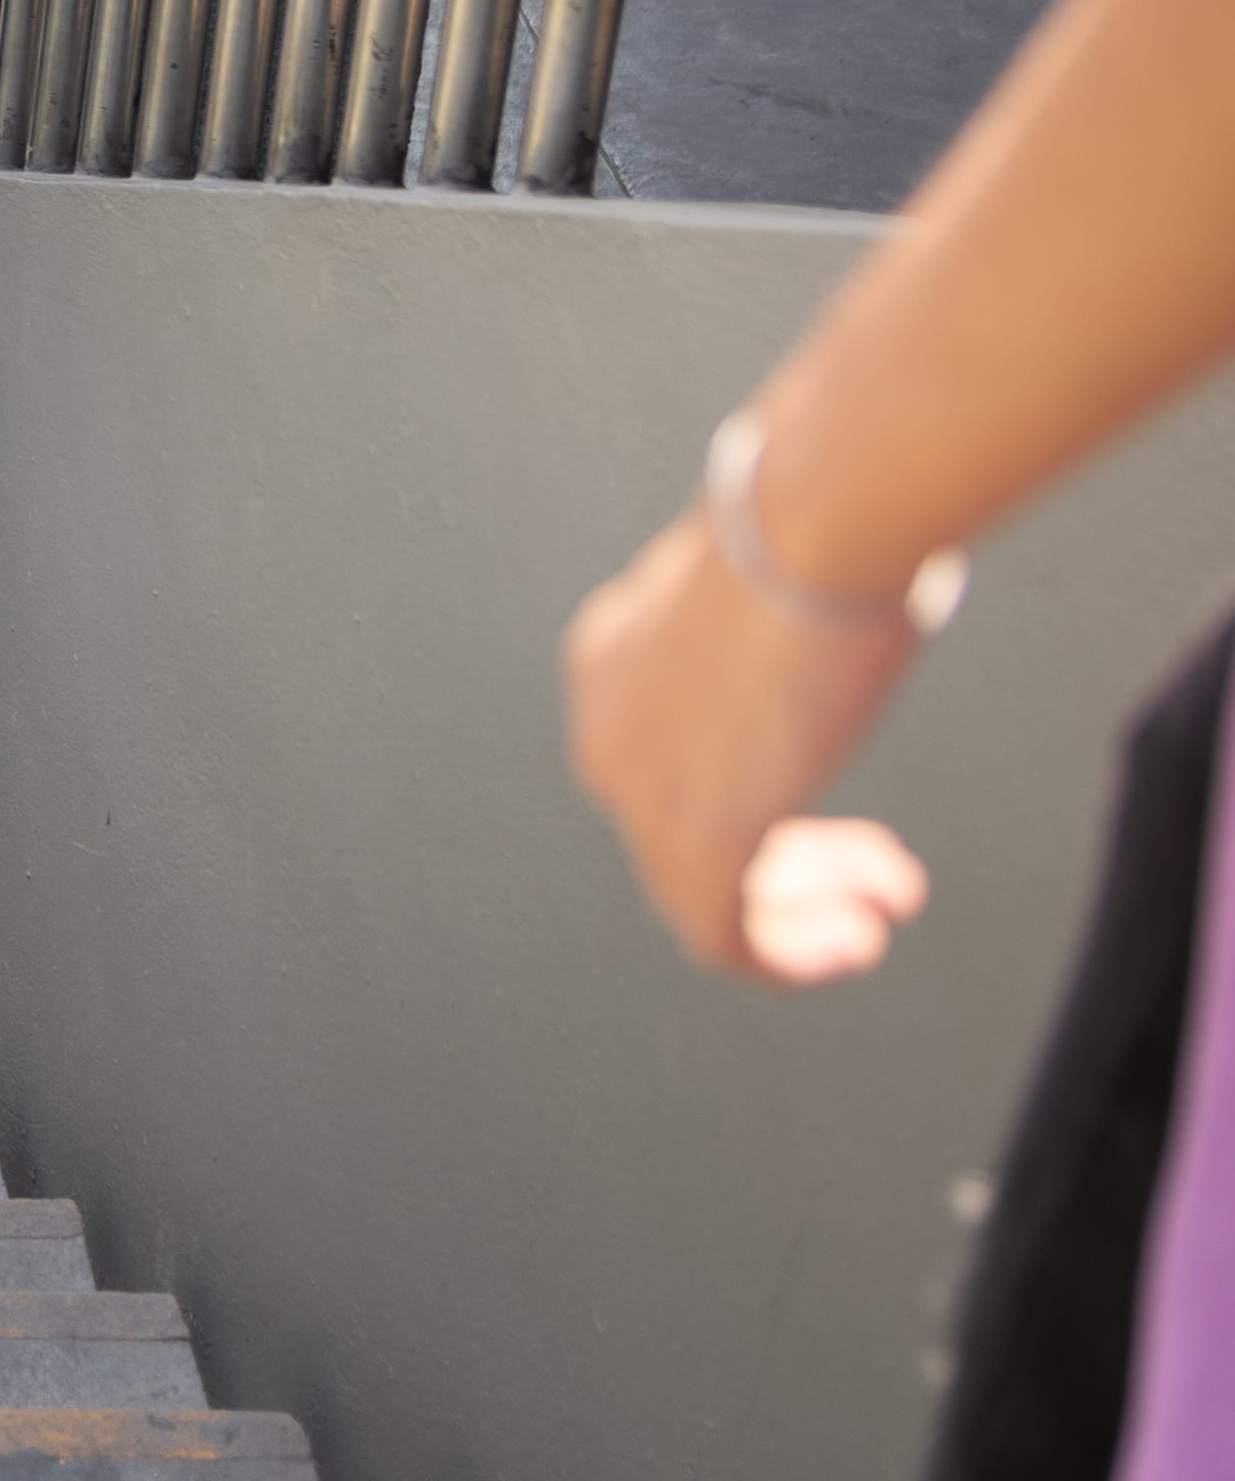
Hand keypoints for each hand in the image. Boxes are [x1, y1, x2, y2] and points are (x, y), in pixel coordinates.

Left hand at [561, 504, 931, 981]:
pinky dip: (789, 952)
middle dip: (793, 865)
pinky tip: (851, 943)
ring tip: (873, 918)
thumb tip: (844, 598)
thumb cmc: (817, 531)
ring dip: (801, 914)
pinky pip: (722, 934)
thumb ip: (775, 622)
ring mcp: (639, 785)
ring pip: (705, 891)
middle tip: (874, 877)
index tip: (846, 826)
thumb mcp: (769, 590)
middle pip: (685, 835)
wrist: (813, 528)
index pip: (672, 768)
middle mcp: (607, 727)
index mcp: (614, 662)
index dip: (766, 806)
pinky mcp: (690, 831)